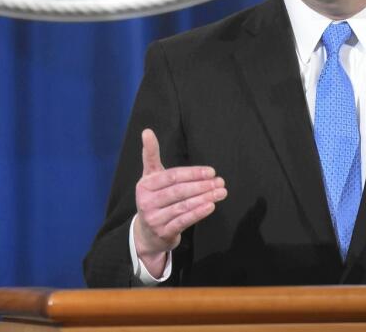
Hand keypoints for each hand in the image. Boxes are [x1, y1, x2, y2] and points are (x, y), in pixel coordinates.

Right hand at [133, 128, 226, 274]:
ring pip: (183, 206)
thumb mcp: (150, 178)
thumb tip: (147, 131)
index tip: (211, 171)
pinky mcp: (163, 232)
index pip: (172, 176)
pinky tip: (211, 206)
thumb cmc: (154, 199)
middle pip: (178, 191)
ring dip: (204, 198)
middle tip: (220, 181)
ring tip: (221, 192)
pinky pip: (183, 221)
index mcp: (145, 184)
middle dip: (201, 185)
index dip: (192, 173)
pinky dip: (198, 213)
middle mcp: (146, 201)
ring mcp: (154, 218)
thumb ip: (151, 155)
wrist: (147, 233)